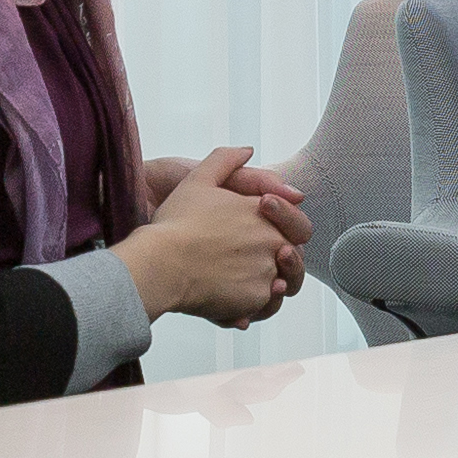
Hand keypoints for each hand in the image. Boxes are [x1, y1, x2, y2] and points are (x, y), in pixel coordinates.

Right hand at [142, 153, 316, 302]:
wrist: (160, 264)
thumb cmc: (175, 223)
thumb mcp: (198, 179)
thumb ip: (225, 159)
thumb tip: (247, 149)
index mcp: (264, 213)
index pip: (297, 224)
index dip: (282, 232)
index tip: (257, 239)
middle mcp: (273, 242)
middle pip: (295, 257)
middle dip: (280, 262)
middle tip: (253, 265)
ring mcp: (267, 272)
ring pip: (282, 285)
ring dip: (268, 285)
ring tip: (243, 284)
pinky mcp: (255, 300)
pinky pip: (263, 307)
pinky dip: (252, 306)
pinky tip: (232, 303)